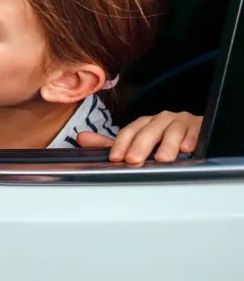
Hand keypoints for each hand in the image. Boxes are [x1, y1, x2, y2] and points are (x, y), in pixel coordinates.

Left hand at [77, 111, 202, 164]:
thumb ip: (110, 143)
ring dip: (167, 145)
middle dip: (140, 146)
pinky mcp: (199, 128)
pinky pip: (195, 132)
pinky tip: (188, 149)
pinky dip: (191, 140)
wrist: (195, 133)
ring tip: (162, 158)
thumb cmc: (162, 141)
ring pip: (172, 131)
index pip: (129, 131)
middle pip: (149, 131)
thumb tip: (81, 138)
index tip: (116, 158)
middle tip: (134, 160)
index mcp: (144, 123)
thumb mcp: (136, 143)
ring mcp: (181, 122)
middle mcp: (161, 120)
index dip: (121, 144)